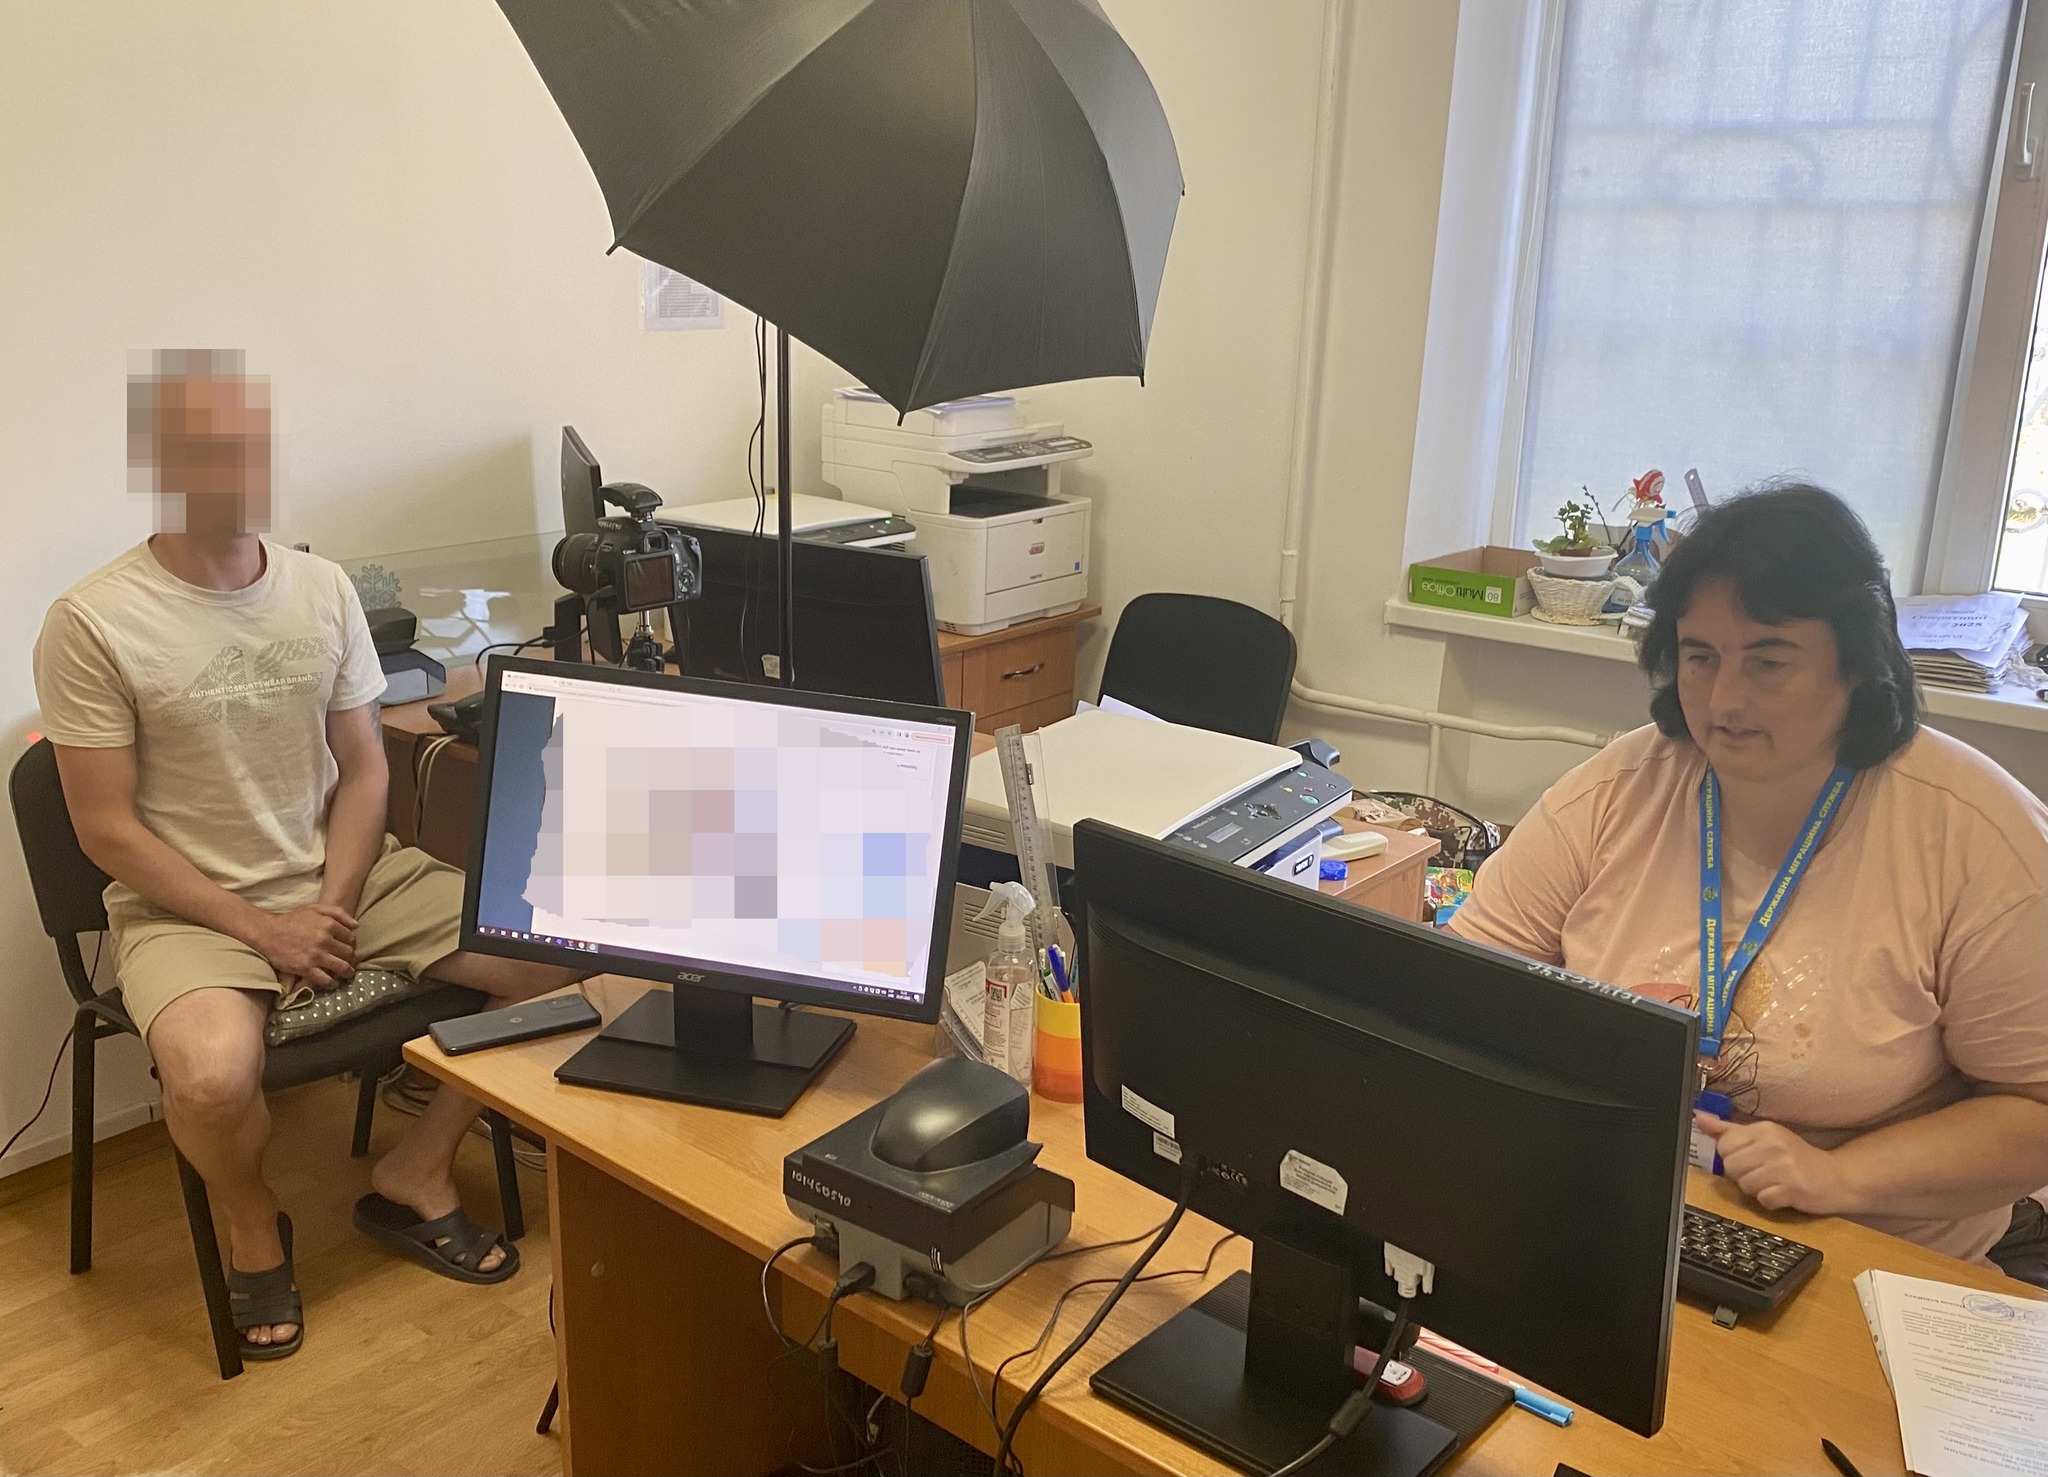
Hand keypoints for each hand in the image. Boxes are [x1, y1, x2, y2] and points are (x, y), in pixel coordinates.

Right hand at [250, 904, 356, 989]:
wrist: (268, 932)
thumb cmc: (292, 919)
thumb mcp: (315, 908)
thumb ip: (338, 913)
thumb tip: (356, 926)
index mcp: (329, 924)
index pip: (351, 938)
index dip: (352, 944)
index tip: (348, 948)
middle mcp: (325, 940)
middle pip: (348, 953)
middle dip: (351, 958)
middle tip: (349, 962)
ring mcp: (316, 955)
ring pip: (341, 967)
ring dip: (347, 972)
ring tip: (346, 974)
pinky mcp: (305, 968)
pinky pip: (326, 980)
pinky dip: (332, 983)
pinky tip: (332, 983)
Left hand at [1694, 1113, 1846, 1214]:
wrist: (1837, 1177)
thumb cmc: (1797, 1158)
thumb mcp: (1764, 1137)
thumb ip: (1729, 1130)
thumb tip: (1699, 1118)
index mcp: (1764, 1129)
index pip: (1724, 1145)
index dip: (1732, 1158)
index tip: (1749, 1160)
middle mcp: (1774, 1144)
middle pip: (1731, 1167)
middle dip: (1743, 1176)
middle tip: (1763, 1174)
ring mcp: (1784, 1166)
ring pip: (1745, 1185)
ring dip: (1757, 1190)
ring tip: (1774, 1183)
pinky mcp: (1793, 1188)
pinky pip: (1764, 1200)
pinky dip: (1771, 1201)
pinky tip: (1784, 1194)